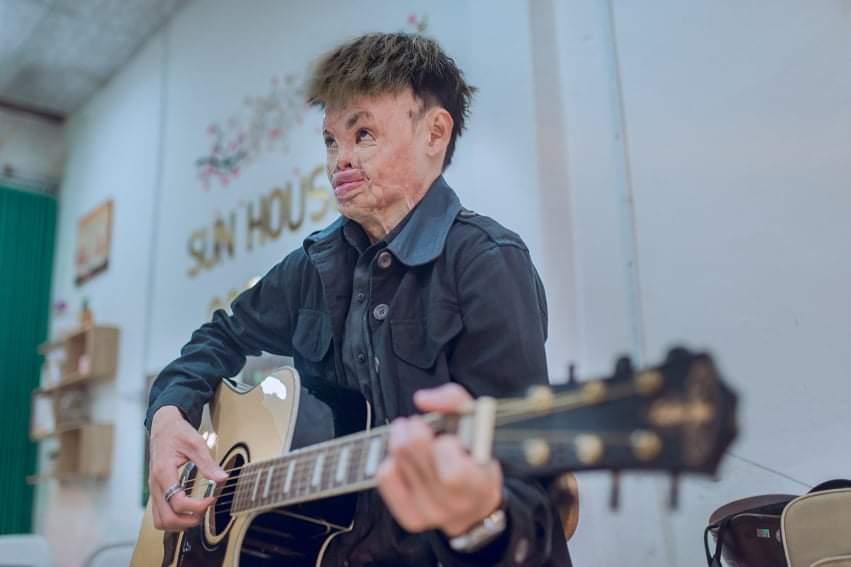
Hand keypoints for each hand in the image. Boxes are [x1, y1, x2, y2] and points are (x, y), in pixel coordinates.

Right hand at [148, 406, 227, 530]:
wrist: (163, 426)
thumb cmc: (177, 433)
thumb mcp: (196, 443)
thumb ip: (208, 463)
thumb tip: (222, 478)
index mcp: (164, 472)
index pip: (177, 502)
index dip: (197, 506)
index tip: (211, 499)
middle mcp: (155, 484)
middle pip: (166, 518)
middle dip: (188, 520)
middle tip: (205, 509)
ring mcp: (153, 489)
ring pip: (160, 521)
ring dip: (179, 523)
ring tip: (197, 512)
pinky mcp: (156, 491)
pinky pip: (159, 514)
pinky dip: (173, 518)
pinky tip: (188, 511)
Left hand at [376, 384, 502, 536]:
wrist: (474, 506)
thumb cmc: (475, 458)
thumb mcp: (477, 423)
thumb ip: (454, 400)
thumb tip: (422, 399)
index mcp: (477, 483)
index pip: (452, 468)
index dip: (446, 444)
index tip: (448, 437)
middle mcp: (452, 504)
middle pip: (413, 452)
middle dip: (414, 429)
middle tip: (417, 423)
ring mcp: (429, 513)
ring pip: (397, 460)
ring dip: (400, 439)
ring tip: (409, 434)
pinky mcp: (410, 517)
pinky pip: (385, 477)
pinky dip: (390, 460)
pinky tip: (402, 458)